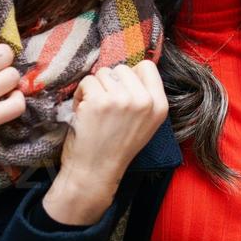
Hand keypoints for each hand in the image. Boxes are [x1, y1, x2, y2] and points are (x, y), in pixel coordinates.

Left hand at [42, 61, 168, 224]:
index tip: (120, 92)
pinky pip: (87, 81)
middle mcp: (144, 101)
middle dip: (110, 83)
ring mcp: (122, 100)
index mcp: (160, 106)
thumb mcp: (145, 124)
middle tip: (105, 106)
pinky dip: (81, 95)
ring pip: (103, 73)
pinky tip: (84, 113)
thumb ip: (144, 97)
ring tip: (95, 111)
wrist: (95, 173)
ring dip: (94, 89)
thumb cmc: (115, 148)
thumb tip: (131, 69)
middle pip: (122, 68)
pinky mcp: (99, 101)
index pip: (147, 67)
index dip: (129, 76)